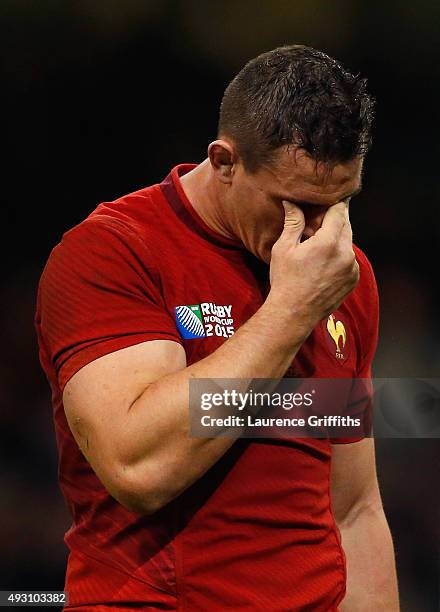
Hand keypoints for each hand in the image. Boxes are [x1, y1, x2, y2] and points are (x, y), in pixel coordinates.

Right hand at [268, 200, 358, 327]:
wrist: (294, 313)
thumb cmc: (285, 281)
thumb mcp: (284, 248)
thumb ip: (293, 222)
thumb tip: (292, 202)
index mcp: (329, 242)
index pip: (338, 211)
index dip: (333, 202)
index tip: (327, 198)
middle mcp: (346, 253)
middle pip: (345, 224)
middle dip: (333, 220)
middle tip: (316, 223)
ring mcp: (352, 268)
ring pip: (348, 242)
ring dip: (336, 238)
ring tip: (316, 247)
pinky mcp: (353, 279)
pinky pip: (350, 259)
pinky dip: (340, 255)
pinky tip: (322, 263)